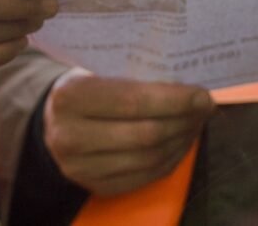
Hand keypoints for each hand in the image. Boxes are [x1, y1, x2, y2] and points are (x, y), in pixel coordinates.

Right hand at [43, 72, 214, 195]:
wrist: (51, 121)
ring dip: (182, 141)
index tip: (202, 95)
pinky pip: (145, 177)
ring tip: (196, 122)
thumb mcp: (97, 70)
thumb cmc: (84, 87)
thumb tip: (188, 85)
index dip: (175, 100)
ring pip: (149, 159)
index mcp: (71, 97)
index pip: (134, 101)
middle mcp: (70, 136)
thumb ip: (134, 77)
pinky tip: (181, 142)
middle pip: (145, 134)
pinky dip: (171, 160)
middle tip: (205, 107)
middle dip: (184, 120)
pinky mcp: (95, 186)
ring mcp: (80, 168)